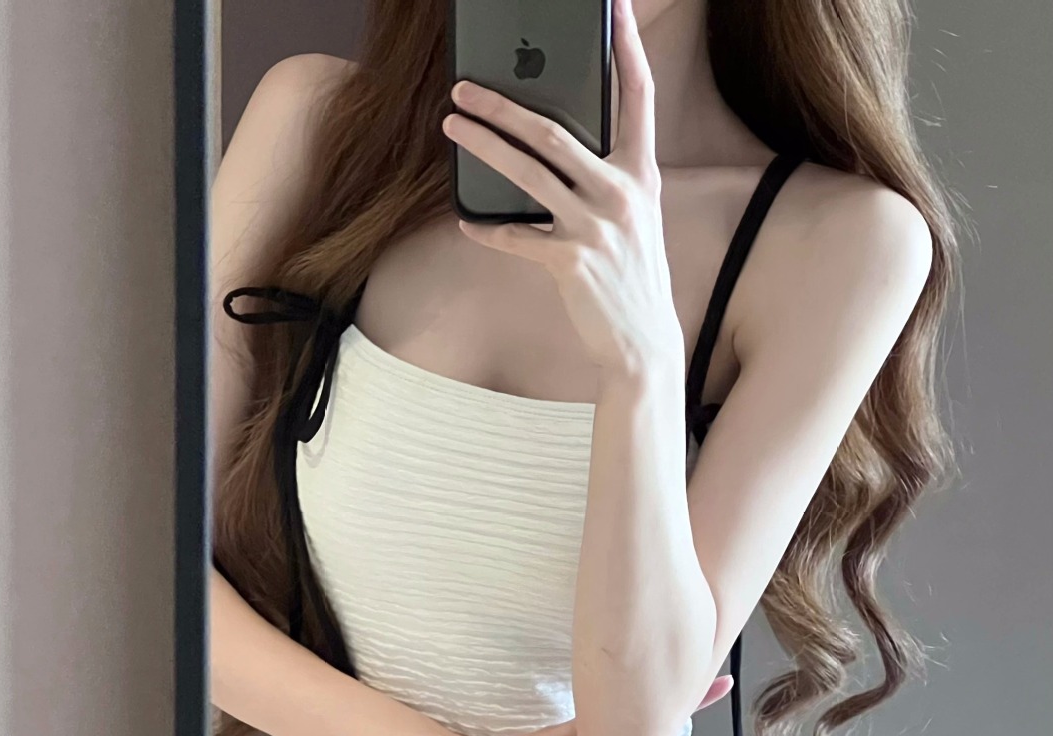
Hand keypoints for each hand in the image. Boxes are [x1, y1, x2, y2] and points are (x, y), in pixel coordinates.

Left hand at [443, 0, 680, 382]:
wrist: (644, 343)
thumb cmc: (632, 277)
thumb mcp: (633, 217)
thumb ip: (605, 178)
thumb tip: (554, 147)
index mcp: (641, 173)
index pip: (637, 95)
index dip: (626, 47)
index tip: (614, 7)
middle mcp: (620, 191)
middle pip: (554, 130)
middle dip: (504, 103)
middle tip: (465, 86)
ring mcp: (595, 225)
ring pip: (528, 171)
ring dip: (483, 145)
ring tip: (452, 125)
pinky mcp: (570, 260)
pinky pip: (516, 235)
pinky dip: (487, 228)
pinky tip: (465, 221)